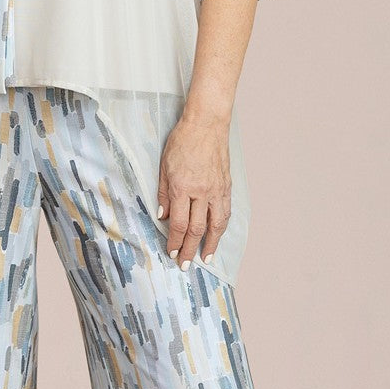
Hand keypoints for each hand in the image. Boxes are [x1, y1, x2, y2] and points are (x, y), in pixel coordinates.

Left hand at [156, 108, 231, 269]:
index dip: (174, 241)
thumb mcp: (164, 165)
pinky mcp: (226, 186)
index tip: (170, 252)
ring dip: (210, 245)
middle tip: (184, 264)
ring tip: (205, 258)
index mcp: (182, 187)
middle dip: (189, 249)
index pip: (178, 223)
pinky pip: (225, 212)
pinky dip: (221, 228)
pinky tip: (217, 235)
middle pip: (196, 229)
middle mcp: (201, 192)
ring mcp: (216, 190)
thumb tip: (163, 216)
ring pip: (216, 225)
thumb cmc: (182, 141)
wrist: (206, 124)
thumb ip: (162, 193)